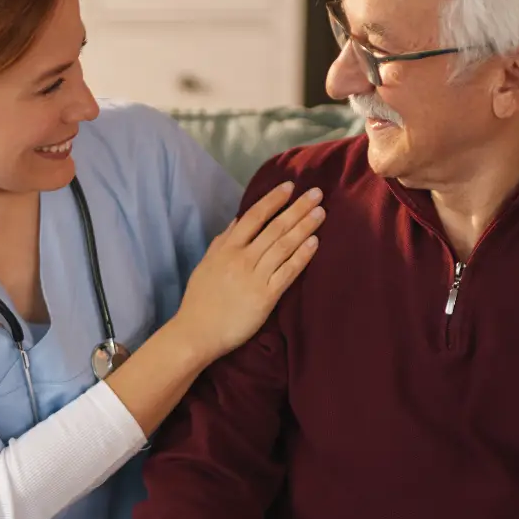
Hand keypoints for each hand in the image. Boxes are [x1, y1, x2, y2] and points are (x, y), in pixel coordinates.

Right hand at [171, 182, 323, 360]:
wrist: (198, 332)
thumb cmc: (200, 300)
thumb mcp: (206, 263)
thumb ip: (223, 241)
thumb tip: (238, 220)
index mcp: (227, 248)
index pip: (253, 216)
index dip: (273, 200)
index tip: (290, 186)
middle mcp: (242, 258)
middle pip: (274, 228)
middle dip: (297, 208)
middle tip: (317, 193)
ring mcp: (255, 277)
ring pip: (284, 246)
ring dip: (304, 227)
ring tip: (320, 212)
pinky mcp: (266, 297)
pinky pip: (288, 272)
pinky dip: (302, 256)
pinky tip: (315, 242)